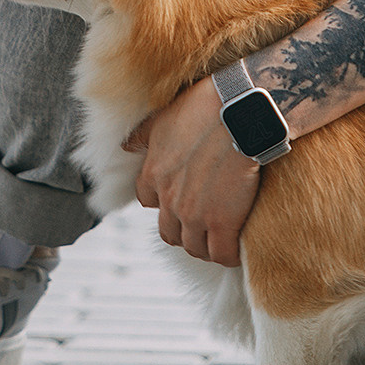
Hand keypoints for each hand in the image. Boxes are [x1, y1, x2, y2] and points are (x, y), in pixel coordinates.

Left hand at [125, 78, 260, 266]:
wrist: (240, 113)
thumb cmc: (205, 108)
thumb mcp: (163, 117)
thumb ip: (141, 135)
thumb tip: (124, 146)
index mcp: (154, 175)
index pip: (148, 201)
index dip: (163, 202)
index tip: (179, 197)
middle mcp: (170, 199)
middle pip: (169, 232)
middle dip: (183, 231)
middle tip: (201, 224)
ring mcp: (196, 214)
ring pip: (194, 247)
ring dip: (205, 246)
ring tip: (219, 239)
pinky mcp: (224, 222)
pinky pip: (222, 254)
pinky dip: (228, 256)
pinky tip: (237, 249)